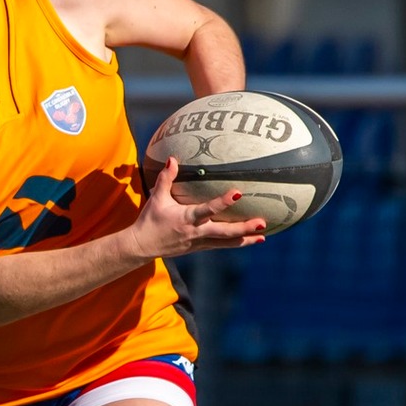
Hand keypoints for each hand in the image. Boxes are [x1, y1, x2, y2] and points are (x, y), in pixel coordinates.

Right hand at [123, 157, 266, 259]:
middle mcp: (196, 232)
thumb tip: (173, 158)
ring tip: (263, 236)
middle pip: (224, 232)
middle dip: (243, 228)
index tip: (237, 194)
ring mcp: (199, 242)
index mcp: (186, 218)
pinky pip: (222, 245)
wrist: (142, 246)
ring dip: (245, 239)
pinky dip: (237, 243)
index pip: (207, 210)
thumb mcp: (157, 198)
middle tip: (261, 223)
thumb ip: (166, 178)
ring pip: (226, 243)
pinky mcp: (200, 247)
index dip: (222, 202)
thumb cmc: (150, 220)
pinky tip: (251, 240)